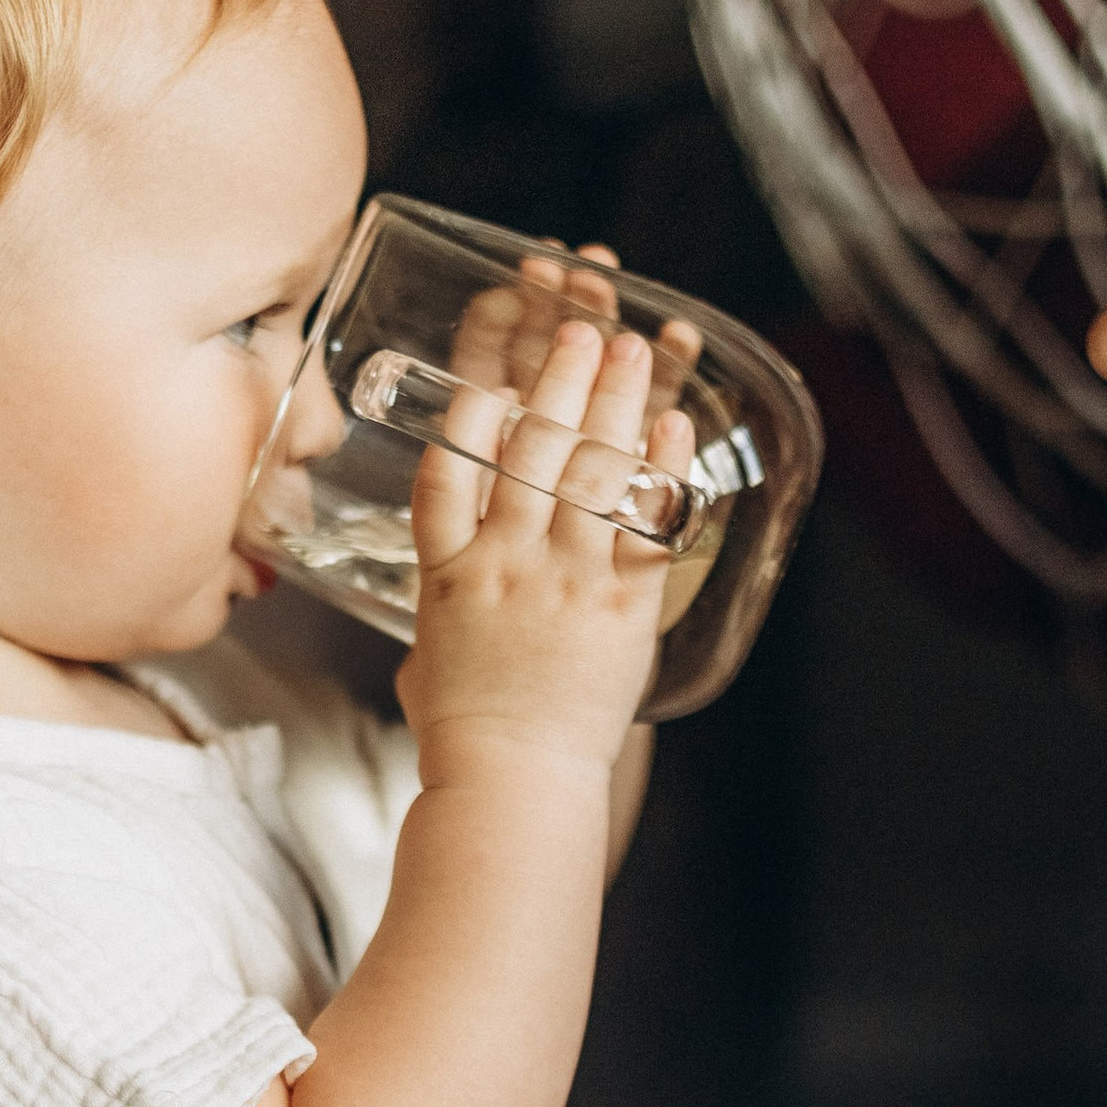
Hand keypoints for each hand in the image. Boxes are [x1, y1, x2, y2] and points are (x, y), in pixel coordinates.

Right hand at [397, 257, 695, 780]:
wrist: (512, 780)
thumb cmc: (467, 727)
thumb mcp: (429, 648)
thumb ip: (442, 597)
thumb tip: (448, 579)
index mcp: (446, 570)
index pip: (447, 469)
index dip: (470, 408)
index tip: (491, 367)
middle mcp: (503, 562)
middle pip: (527, 449)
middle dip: (557, 379)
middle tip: (581, 326)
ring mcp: (562, 580)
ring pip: (589, 471)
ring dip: (616, 401)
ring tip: (634, 350)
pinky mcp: (618, 608)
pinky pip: (647, 524)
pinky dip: (664, 470)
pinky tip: (677, 428)